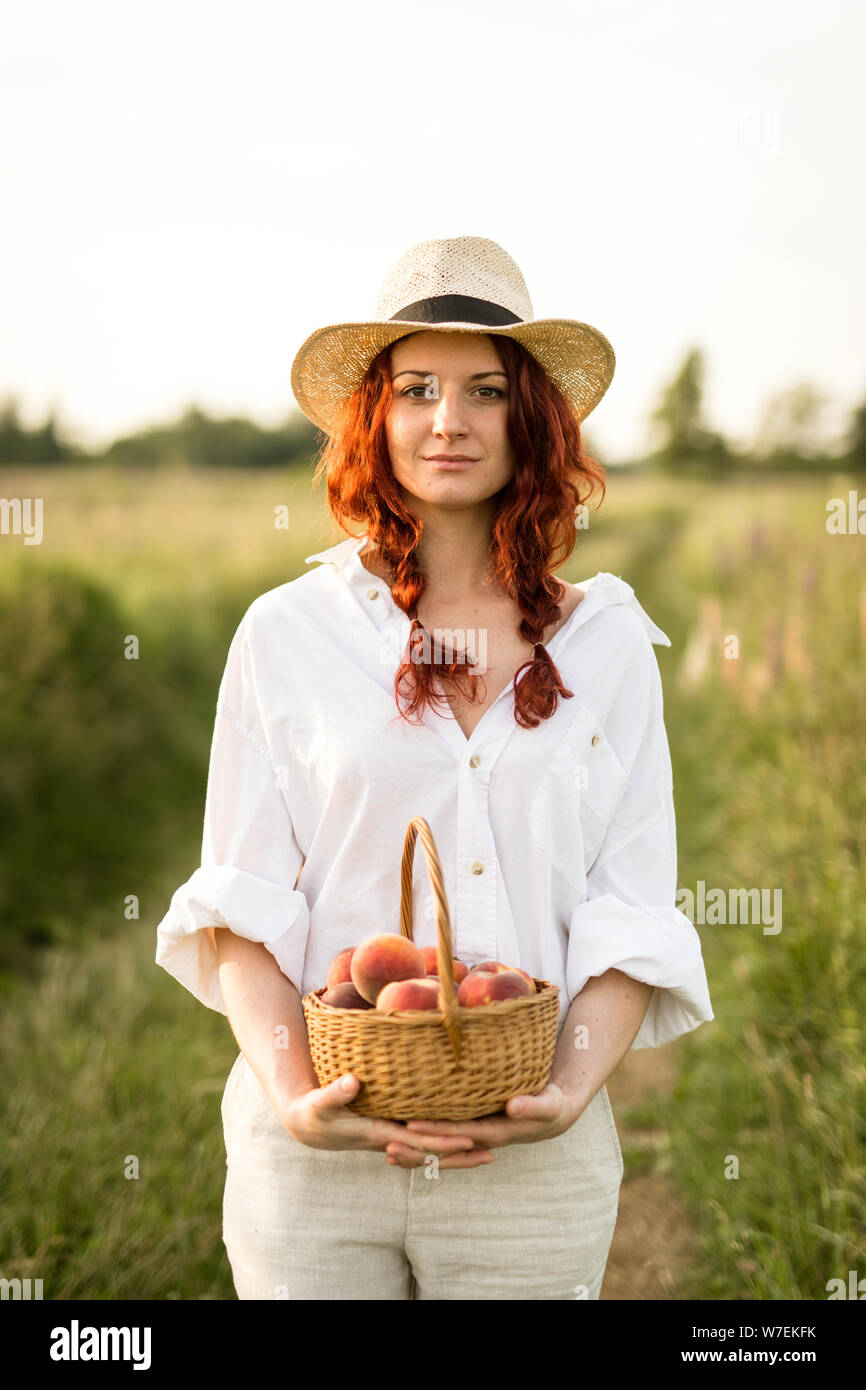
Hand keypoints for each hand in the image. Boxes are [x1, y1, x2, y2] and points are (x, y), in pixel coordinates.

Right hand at [277, 1074, 491, 1166]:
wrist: (308, 1126)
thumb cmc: (313, 1113)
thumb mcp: (319, 1103)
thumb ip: (334, 1093)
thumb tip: (353, 1082)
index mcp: (377, 1134)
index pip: (417, 1141)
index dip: (443, 1142)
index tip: (469, 1139)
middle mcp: (390, 1139)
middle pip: (431, 1153)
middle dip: (460, 1155)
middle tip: (492, 1152)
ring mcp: (393, 1137)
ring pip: (430, 1151)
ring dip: (456, 1152)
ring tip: (487, 1151)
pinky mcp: (393, 1131)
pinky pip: (423, 1141)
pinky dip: (443, 1143)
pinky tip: (462, 1137)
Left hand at [382, 1083, 583, 1168]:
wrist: (553, 1116)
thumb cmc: (551, 1105)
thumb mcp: (548, 1104)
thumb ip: (532, 1105)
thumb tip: (512, 1106)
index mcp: (495, 1132)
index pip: (459, 1133)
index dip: (435, 1130)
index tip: (410, 1125)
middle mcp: (481, 1140)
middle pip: (444, 1150)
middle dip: (417, 1150)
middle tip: (387, 1147)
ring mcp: (475, 1139)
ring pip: (442, 1152)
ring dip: (417, 1154)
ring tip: (387, 1153)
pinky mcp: (472, 1133)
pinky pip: (446, 1145)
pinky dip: (426, 1146)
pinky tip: (405, 1143)